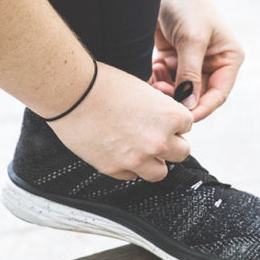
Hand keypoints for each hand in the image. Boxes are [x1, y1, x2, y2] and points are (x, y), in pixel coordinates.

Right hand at [49, 63, 192, 181]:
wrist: (72, 93)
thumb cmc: (103, 84)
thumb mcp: (143, 90)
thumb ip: (159, 109)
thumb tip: (164, 121)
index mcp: (171, 117)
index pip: (187, 127)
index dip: (172, 122)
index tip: (159, 119)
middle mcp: (159, 141)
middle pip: (181, 153)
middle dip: (169, 144)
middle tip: (153, 135)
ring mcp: (137, 159)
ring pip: (159, 172)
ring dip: (153, 161)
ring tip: (139, 148)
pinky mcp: (114, 169)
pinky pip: (130, 175)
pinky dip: (128, 166)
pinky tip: (118, 151)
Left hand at [149, 0, 244, 121]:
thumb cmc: (186, 5)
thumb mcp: (192, 39)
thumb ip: (190, 74)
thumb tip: (189, 105)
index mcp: (228, 59)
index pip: (217, 95)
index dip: (201, 109)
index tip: (183, 118)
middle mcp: (211, 64)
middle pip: (196, 96)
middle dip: (179, 99)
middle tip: (162, 95)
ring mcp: (190, 64)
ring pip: (178, 92)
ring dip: (166, 90)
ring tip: (156, 75)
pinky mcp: (172, 60)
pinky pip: (164, 82)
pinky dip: (157, 81)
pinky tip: (153, 69)